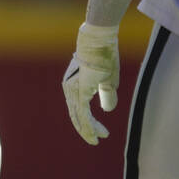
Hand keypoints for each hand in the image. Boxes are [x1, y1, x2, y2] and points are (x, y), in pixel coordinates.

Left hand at [62, 22, 119, 144]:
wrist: (100, 40)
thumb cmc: (104, 55)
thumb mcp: (108, 79)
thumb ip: (106, 94)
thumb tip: (107, 109)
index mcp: (74, 84)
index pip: (79, 108)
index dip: (89, 121)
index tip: (101, 132)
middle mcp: (70, 88)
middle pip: (77, 114)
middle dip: (87, 129)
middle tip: (97, 139)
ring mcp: (73, 90)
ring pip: (79, 117)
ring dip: (89, 130)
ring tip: (97, 139)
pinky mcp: (79, 91)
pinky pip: (83, 114)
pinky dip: (88, 126)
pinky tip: (94, 135)